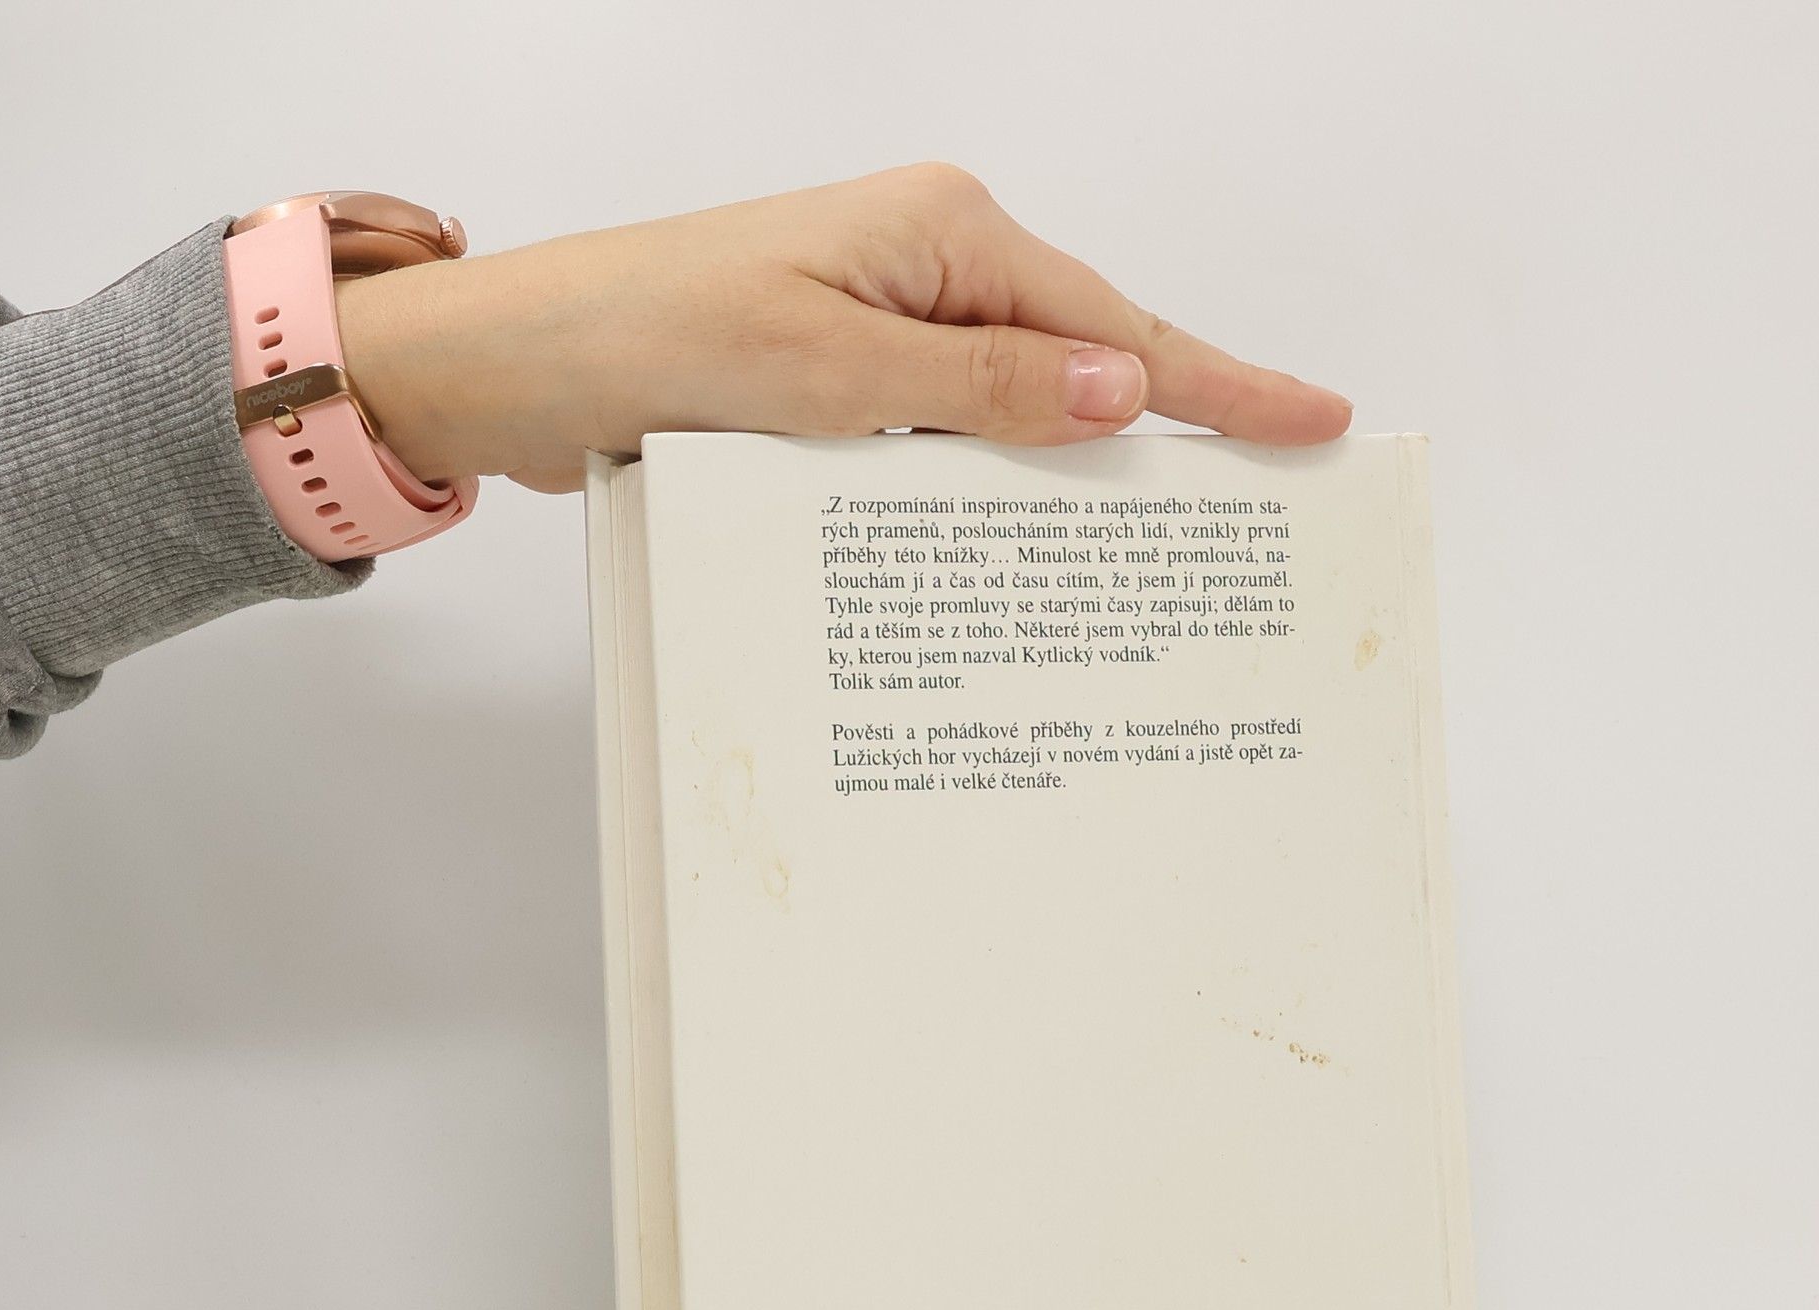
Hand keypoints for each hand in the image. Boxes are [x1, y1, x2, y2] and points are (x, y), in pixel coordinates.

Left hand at [335, 164, 1352, 494]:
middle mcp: (922, 269)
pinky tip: (1011, 547)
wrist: (511, 369)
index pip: (1113, 325)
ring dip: (1063, 481)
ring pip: (1014, 414)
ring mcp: (880, 327)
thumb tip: (1123, 389)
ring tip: (1149, 558)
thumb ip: (981, 387)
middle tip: (1250, 518)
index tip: (1315, 420)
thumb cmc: (642, 336)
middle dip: (1161, 440)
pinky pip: (946, 438)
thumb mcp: (825, 369)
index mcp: (939, 235)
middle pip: (1081, 363)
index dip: (1218, 384)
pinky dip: (982, 489)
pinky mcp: (838, 381)